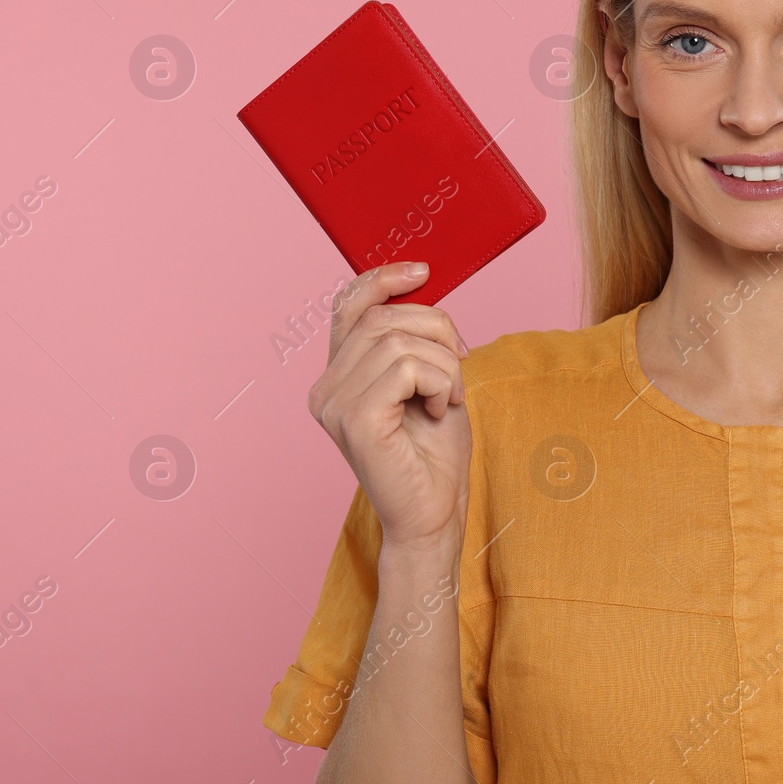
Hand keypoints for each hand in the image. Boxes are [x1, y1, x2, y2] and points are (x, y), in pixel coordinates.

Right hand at [307, 262, 473, 553]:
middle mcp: (325, 388)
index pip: (349, 305)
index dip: (383, 278)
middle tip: (457, 369)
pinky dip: (439, 381)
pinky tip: (439, 409)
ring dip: (444, 363)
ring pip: (399, 339)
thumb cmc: (435, 452)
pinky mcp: (354, 420)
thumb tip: (421, 284)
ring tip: (446, 397)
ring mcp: (334, 404)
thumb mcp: (428, 379)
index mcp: (338, 376)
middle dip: (437, 332)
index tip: (424, 271)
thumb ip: (413, 338)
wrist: (435, 512)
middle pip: (384, 317)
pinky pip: (407, 367)